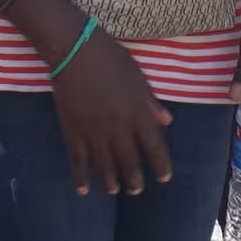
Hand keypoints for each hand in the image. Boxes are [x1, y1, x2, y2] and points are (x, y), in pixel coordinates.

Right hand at [44, 21, 172, 195]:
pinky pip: (77, 161)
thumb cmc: (110, 57)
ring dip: (110, 182)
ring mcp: (94, 131)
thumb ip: (151, 102)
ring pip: (104, 165)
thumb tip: (167, 120)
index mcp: (138, 112)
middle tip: (136, 191)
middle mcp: (118, 127)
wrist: (75, 49)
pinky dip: (80, 178)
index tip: (164, 178)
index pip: (154, 146)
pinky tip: (83, 191)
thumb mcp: (138, 77)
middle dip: (134, 179)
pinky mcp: (73, 131)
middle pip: (129, 161)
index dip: (160, 165)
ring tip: (114, 191)